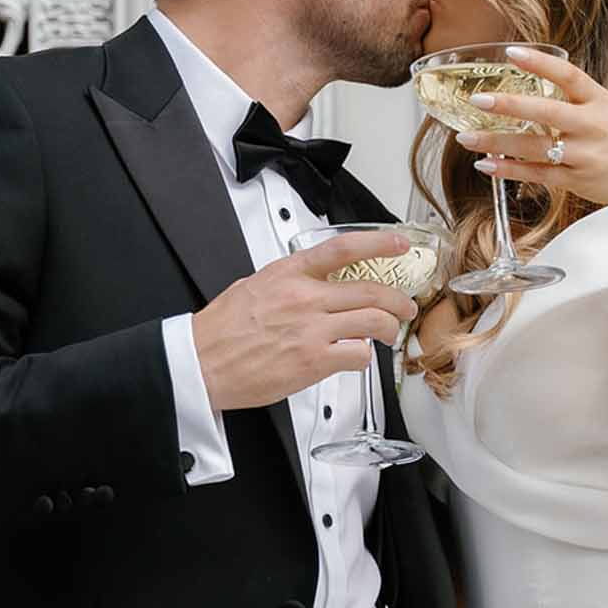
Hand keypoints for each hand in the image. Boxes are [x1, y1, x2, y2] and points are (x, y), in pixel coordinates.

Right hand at [192, 229, 417, 411]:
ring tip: (389, 334)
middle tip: (405, 306)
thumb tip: (308, 284)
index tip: (398, 244)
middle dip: (398, 300)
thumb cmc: (220, 331)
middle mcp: (304, 297)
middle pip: (372, 290)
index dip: (378, 244)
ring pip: (374, 321)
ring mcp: (312, 329)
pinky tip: (356, 356)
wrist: (201, 363)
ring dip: (390, 329)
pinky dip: (364, 356)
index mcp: (288, 273)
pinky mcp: (314, 360)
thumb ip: (287, 283)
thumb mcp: (252, 287)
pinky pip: (358, 354)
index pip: (343, 249)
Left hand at [455, 45, 607, 212]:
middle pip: (546, 113)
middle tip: (477, 100)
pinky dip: (509, 170)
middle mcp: (592, 126)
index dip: (540, 63)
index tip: (512, 52)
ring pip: (534, 148)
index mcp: (600, 101)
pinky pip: (536, 174)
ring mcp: (583, 155)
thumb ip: (573, 97)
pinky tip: (486, 164)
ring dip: (497, 143)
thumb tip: (531, 80)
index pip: (569, 76)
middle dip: (509, 106)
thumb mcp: (607, 107)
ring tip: (466, 138)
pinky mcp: (575, 180)